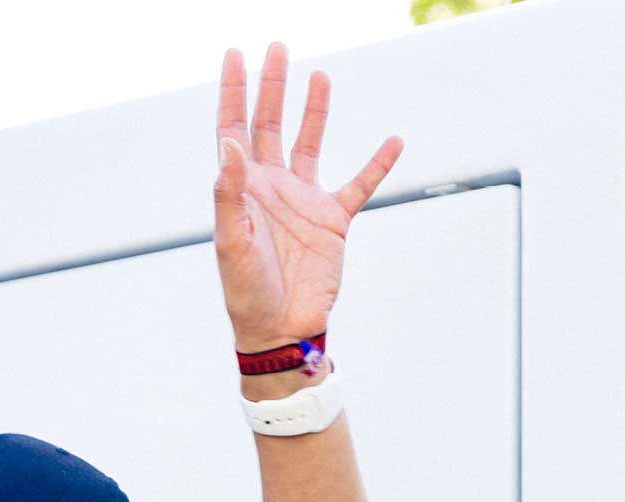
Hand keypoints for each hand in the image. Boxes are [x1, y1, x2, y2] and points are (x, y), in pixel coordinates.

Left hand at [213, 42, 402, 352]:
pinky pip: (360, 185)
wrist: (280, 331)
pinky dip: (378, 164)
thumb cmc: (246, 292)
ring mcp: (303, 202)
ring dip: (315, 111)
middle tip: (278, 48)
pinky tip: (394, 141)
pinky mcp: (332, 222)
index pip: (233, 128)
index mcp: (242, 189)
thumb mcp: (232, 242)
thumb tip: (230, 141)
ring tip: (319, 77)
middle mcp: (271, 187)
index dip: (233, 92)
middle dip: (271, 86)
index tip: (235, 55)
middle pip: (269, 124)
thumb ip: (229, 191)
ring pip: (310, 143)